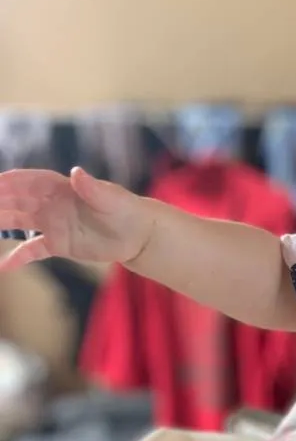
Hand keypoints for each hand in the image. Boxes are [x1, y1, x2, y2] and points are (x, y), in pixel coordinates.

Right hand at [0, 167, 153, 270]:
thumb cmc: (126, 210)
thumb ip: (91, 188)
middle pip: (14, 201)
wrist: (138, 234)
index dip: (6, 182)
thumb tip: (76, 173)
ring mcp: (51, 224)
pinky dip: (18, 257)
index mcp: (60, 188)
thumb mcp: (110, 199)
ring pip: (16, 222)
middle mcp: (50, 204)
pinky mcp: (58, 243)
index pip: (25, 181)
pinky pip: (32, 250)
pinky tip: (3, 267)